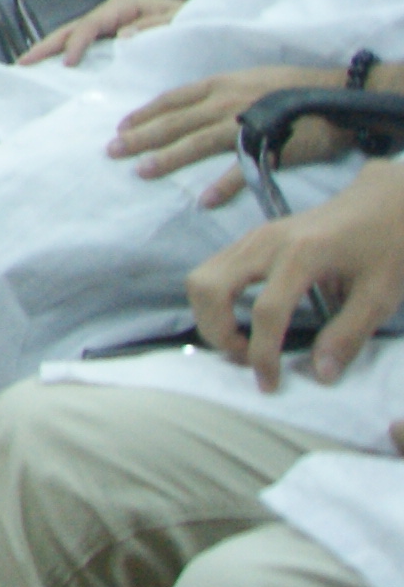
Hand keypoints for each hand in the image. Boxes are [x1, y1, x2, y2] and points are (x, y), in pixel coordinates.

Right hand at [25, 0, 183, 66]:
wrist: (209, 29)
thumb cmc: (195, 23)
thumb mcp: (180, 22)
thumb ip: (154, 26)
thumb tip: (122, 36)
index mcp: (125, 6)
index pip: (92, 24)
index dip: (77, 43)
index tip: (67, 64)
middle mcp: (112, 13)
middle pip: (73, 27)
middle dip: (47, 44)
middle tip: (23, 62)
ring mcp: (110, 25)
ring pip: (74, 35)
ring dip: (51, 50)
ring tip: (28, 65)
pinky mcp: (113, 38)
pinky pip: (86, 45)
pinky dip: (67, 54)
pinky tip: (53, 68)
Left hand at [113, 63, 351, 185]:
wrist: (335, 94)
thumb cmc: (291, 86)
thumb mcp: (246, 79)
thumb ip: (218, 93)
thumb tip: (192, 109)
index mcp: (219, 84)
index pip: (172, 99)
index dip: (144, 113)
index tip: (120, 126)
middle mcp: (225, 101)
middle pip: (174, 121)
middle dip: (140, 136)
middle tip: (111, 151)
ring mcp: (246, 123)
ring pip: (197, 141)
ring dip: (168, 158)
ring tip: (142, 172)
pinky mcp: (271, 145)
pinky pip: (242, 168)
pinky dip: (223, 185)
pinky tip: (205, 200)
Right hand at [189, 161, 403, 388]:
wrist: (384, 201)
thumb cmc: (387, 245)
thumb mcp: (380, 295)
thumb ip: (348, 335)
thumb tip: (319, 375)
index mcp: (302, 256)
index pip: (267, 312)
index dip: (263, 354)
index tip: (270, 384)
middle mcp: (265, 242)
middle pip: (210, 287)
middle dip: (217, 331)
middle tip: (246, 358)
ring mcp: (253, 237)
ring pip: (202, 276)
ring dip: (210, 316)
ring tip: (242, 341)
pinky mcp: (252, 238)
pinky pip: (213, 269)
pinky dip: (215, 300)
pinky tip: (243, 318)